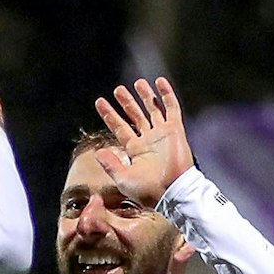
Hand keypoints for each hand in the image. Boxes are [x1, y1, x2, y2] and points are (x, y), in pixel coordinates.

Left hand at [92, 77, 195, 205]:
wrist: (172, 191)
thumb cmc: (148, 190)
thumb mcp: (123, 179)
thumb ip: (110, 164)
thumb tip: (98, 152)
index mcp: (134, 150)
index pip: (119, 128)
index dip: (109, 115)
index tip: (99, 102)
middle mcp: (148, 140)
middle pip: (135, 116)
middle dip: (127, 103)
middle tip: (118, 90)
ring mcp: (162, 134)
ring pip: (153, 109)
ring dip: (145, 96)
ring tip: (137, 83)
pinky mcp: (175, 130)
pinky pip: (171, 108)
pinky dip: (166, 95)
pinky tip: (159, 82)